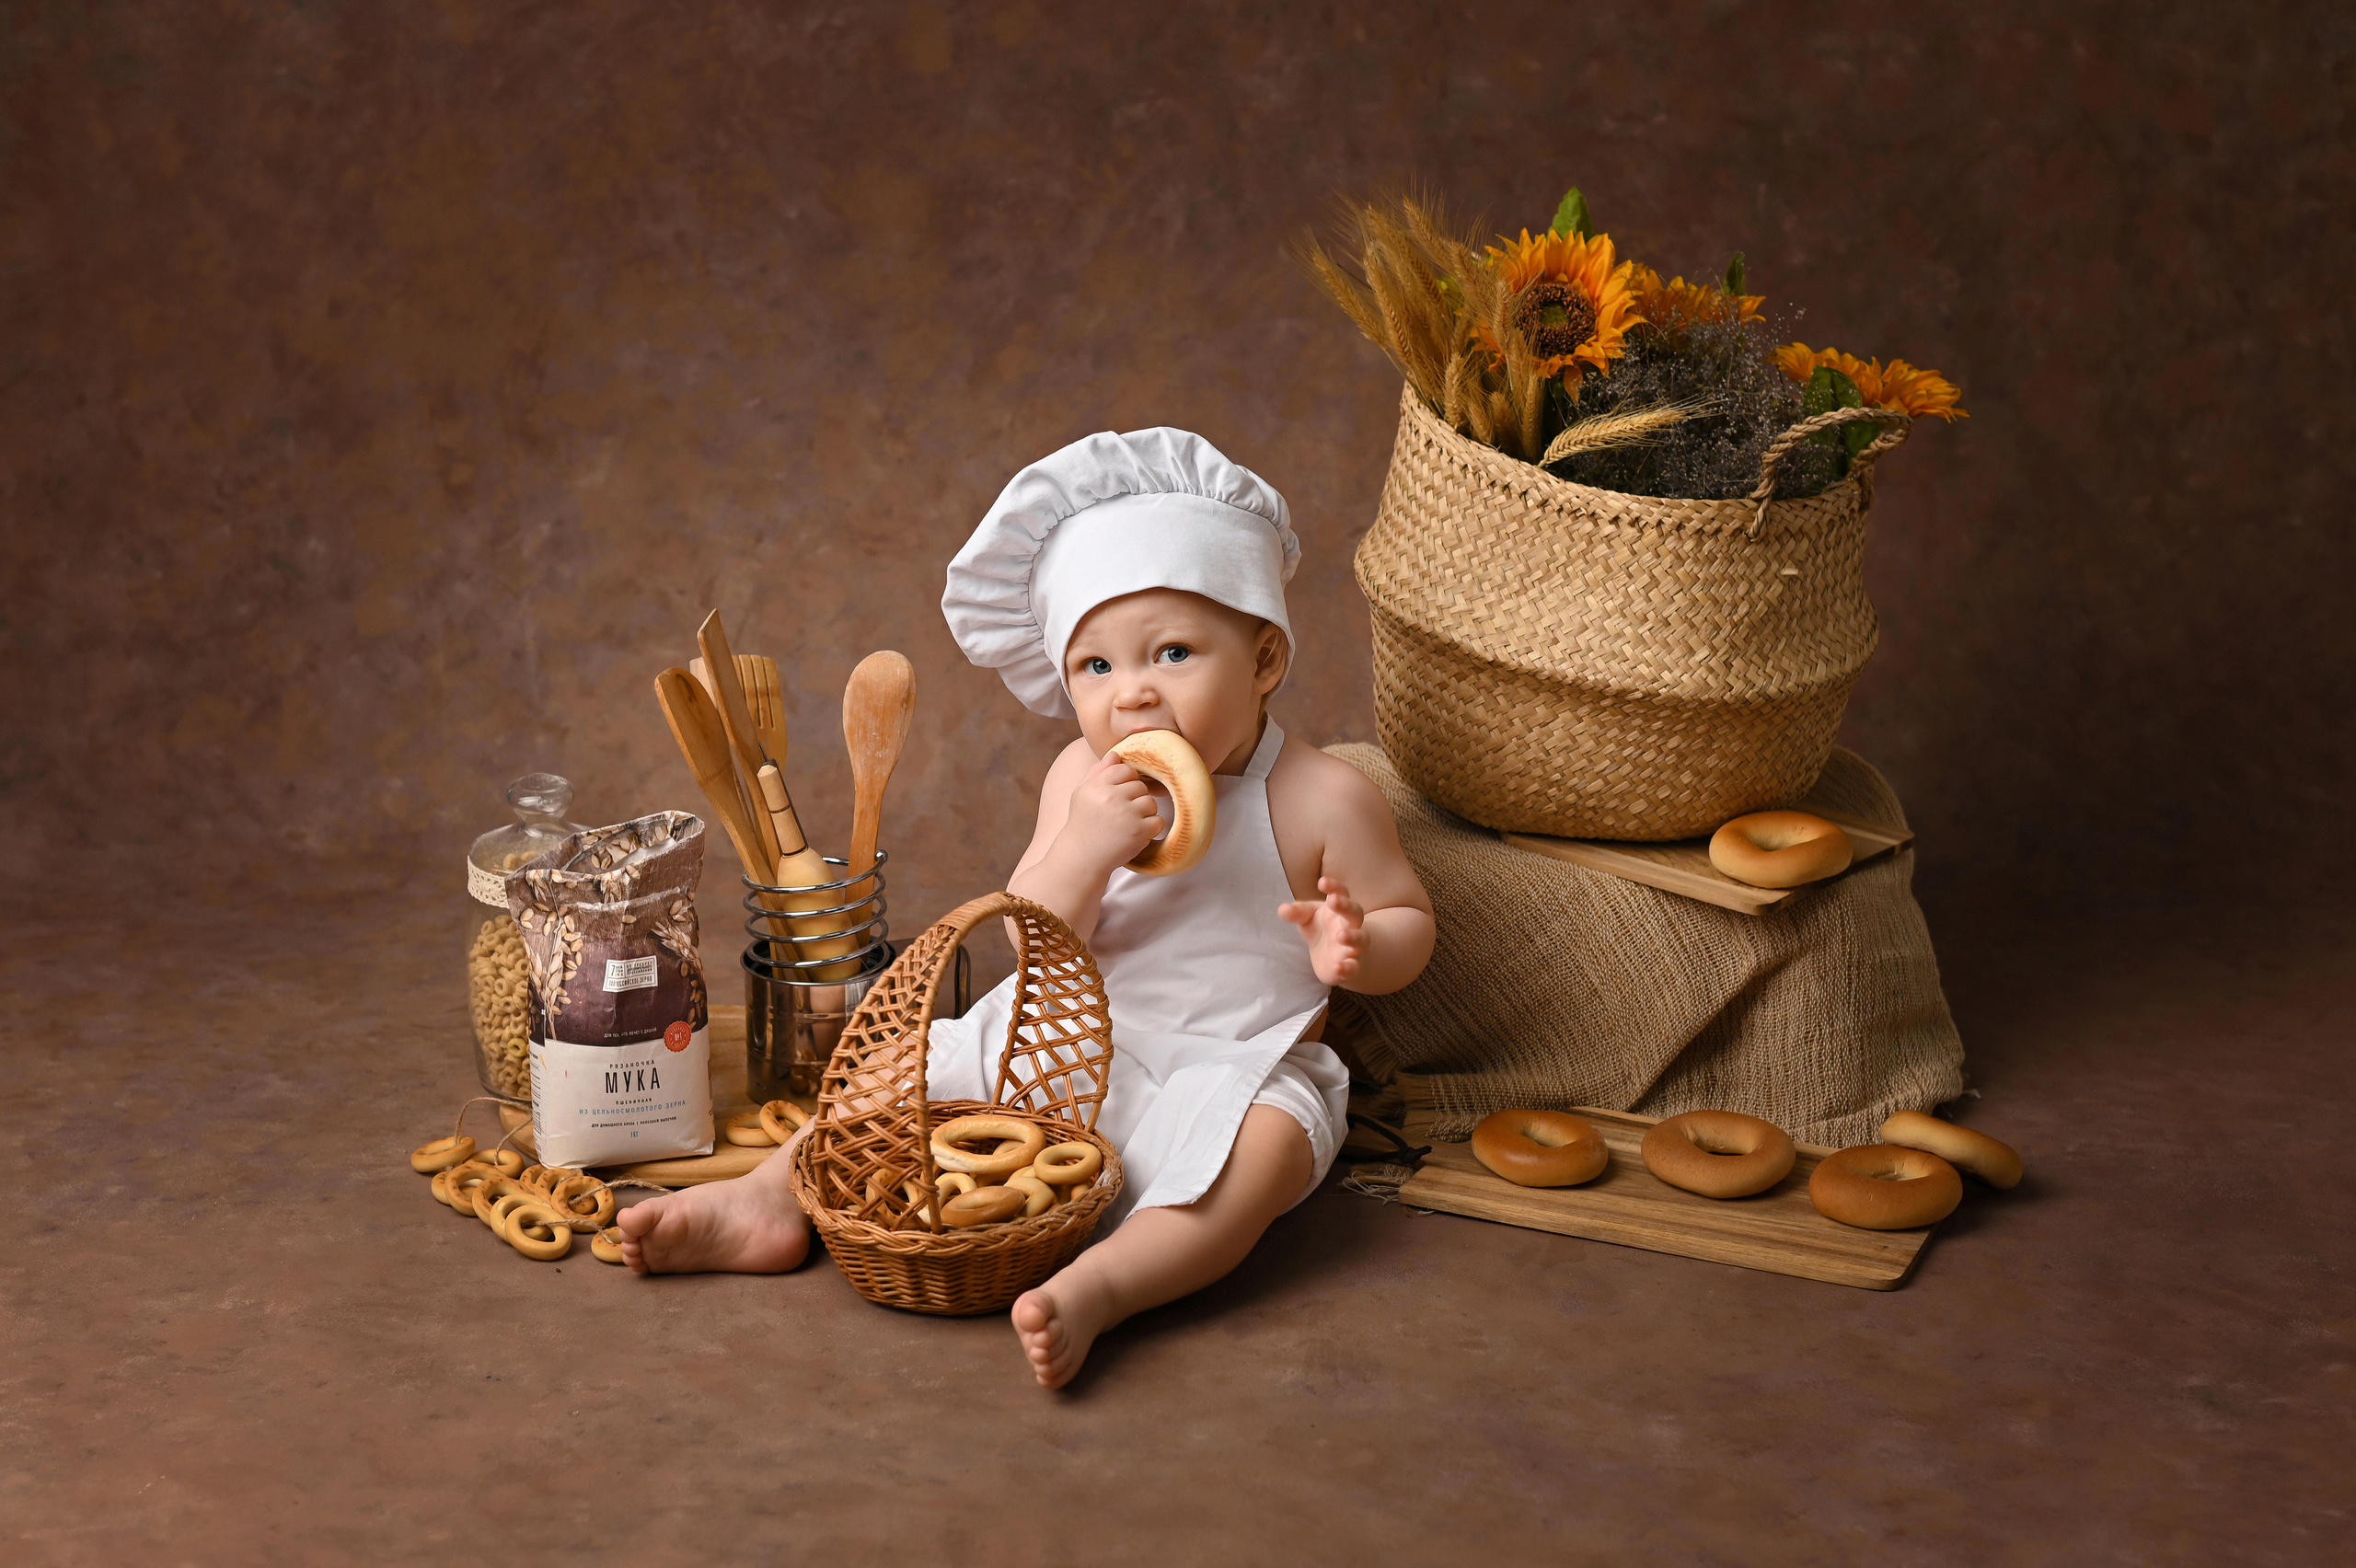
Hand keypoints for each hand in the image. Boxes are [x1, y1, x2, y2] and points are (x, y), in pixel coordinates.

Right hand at [1050, 749, 1162, 876]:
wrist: (1081, 858)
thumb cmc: (1082, 824)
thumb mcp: (1082, 794)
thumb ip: (1098, 772)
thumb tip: (1116, 754)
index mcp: (1096, 786)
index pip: (1124, 769)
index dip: (1126, 781)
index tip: (1120, 796)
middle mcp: (1110, 797)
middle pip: (1140, 785)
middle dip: (1135, 799)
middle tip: (1122, 814)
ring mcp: (1126, 815)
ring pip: (1150, 802)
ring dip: (1144, 813)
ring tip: (1128, 824)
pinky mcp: (1139, 832)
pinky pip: (1158, 821)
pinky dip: (1150, 828)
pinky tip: (1135, 834)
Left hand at [1279, 876, 1367, 985]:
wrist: (1337, 957)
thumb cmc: (1322, 929)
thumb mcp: (1307, 918)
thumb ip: (1297, 913)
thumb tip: (1282, 910)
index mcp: (1339, 909)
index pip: (1340, 893)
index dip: (1333, 886)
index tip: (1322, 882)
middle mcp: (1350, 925)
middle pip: (1355, 912)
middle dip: (1346, 906)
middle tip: (1333, 901)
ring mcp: (1353, 946)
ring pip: (1361, 939)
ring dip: (1353, 937)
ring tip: (1340, 936)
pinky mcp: (1351, 966)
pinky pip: (1354, 967)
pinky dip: (1348, 967)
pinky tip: (1338, 967)